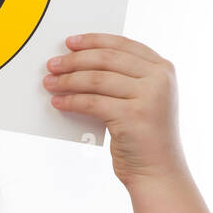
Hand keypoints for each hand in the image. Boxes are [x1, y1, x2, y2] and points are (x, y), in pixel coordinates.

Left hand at [42, 33, 187, 187]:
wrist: (158, 172)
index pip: (122, 44)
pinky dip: (71, 101)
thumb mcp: (142, 100)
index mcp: (163, 69)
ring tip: (50, 83)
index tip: (70, 43)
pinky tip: (58, 102)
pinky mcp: (132, 116)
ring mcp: (148, 97)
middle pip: (107, 58)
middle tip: (52, 64)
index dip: (93, 40)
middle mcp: (159, 79)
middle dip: (75, 60)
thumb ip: (124, 80)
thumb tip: (81, 65)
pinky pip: (92, 102)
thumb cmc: (144, 138)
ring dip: (68, 80)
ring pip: (97, 79)